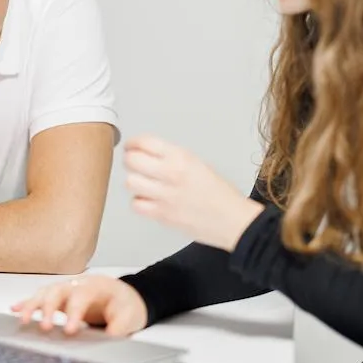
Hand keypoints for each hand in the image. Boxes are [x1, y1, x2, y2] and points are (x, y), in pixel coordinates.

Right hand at [11, 275, 147, 336]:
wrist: (127, 298)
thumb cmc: (127, 305)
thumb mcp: (130, 317)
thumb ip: (117, 329)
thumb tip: (107, 340)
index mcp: (96, 286)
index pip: (81, 296)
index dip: (73, 313)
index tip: (69, 330)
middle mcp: (78, 284)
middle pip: (58, 291)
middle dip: (49, 309)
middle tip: (45, 328)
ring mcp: (67, 290)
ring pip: (46, 293)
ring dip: (33, 305)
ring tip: (23, 319)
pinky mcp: (60, 298)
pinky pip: (41, 297)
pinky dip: (27, 303)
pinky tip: (15, 310)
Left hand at [124, 135, 262, 250]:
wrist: (232, 220)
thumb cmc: (220, 194)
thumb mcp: (198, 164)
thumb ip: (172, 158)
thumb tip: (148, 155)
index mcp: (182, 157)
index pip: (145, 142)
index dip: (133, 143)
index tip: (131, 146)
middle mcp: (172, 174)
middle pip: (132, 161)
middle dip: (130, 160)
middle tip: (134, 164)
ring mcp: (165, 196)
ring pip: (131, 182)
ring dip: (134, 182)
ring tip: (143, 183)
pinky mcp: (162, 215)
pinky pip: (137, 204)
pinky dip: (140, 202)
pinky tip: (149, 200)